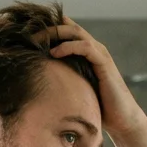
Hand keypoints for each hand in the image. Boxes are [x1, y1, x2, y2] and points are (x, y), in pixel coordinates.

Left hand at [35, 17, 146, 137]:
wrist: (121, 120)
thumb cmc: (97, 108)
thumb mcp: (73, 90)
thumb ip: (61, 81)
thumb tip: (35, 84)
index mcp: (85, 52)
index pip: (65, 32)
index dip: (47, 29)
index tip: (25, 34)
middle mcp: (93, 49)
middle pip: (67, 27)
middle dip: (46, 28)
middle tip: (25, 34)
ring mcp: (99, 54)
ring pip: (75, 31)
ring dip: (54, 33)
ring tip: (35, 40)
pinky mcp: (104, 63)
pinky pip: (85, 47)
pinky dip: (69, 46)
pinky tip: (54, 53)